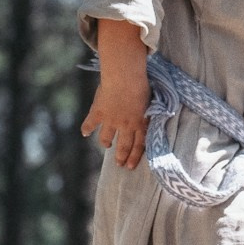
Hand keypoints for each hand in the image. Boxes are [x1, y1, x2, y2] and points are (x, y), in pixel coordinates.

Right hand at [81, 20, 151, 167]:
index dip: (134, 156)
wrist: (125, 78)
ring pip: (107, 138)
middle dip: (121, 156)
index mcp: (141, 123)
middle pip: (123, 145)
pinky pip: (90, 124)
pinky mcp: (99, 113)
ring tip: (106, 145)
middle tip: (119, 164)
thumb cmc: (142, 86)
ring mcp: (111, 120)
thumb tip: (158, 116)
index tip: (130, 166)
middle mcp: (126, 125)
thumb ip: (152, 113)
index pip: (140, 145)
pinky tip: (85, 133)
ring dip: (106, 143)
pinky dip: (86, 128)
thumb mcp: (153, 102)